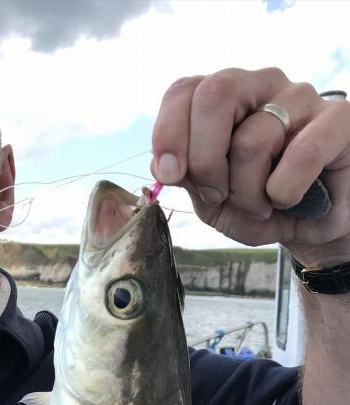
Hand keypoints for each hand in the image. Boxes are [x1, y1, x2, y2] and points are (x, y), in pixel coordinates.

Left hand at [151, 67, 349, 267]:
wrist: (312, 226)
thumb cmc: (261, 205)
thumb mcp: (212, 200)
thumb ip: (187, 176)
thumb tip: (164, 163)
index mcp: (226, 98)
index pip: (184, 90)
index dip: (169, 132)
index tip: (170, 175)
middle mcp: (262, 86)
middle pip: (214, 94)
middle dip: (204, 160)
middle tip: (216, 194)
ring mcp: (301, 98)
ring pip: (251, 140)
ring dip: (247, 192)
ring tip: (261, 204)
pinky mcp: (338, 119)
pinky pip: (300, 154)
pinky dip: (284, 192)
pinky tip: (288, 199)